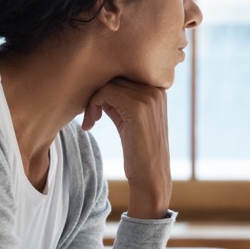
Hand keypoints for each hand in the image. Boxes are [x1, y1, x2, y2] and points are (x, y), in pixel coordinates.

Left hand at [81, 78, 170, 218]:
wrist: (151, 177)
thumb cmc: (139, 151)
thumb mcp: (130, 119)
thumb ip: (120, 99)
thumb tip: (99, 83)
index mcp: (158, 89)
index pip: (124, 71)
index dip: (106, 87)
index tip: (97, 109)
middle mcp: (156, 89)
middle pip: (115, 75)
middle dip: (97, 93)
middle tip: (91, 117)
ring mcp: (149, 97)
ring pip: (108, 83)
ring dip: (92, 101)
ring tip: (91, 122)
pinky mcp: (137, 107)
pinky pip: (105, 93)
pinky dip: (93, 106)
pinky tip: (92, 124)